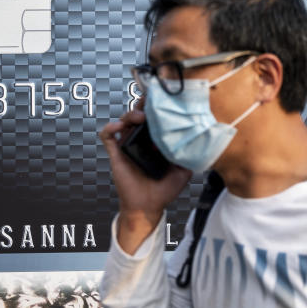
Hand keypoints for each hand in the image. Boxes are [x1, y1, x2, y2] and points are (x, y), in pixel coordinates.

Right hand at [98, 99, 191, 252]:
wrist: (148, 207)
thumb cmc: (164, 190)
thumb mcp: (184, 171)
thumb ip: (189, 155)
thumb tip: (198, 140)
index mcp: (156, 141)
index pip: (156, 118)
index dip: (159, 108)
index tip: (166, 100)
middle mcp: (142, 140)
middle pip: (140, 113)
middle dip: (144, 104)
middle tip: (151, 101)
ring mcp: (128, 145)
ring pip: (124, 120)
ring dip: (131, 114)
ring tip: (140, 116)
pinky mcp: (116, 153)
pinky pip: (108, 136)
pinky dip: (110, 127)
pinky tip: (118, 126)